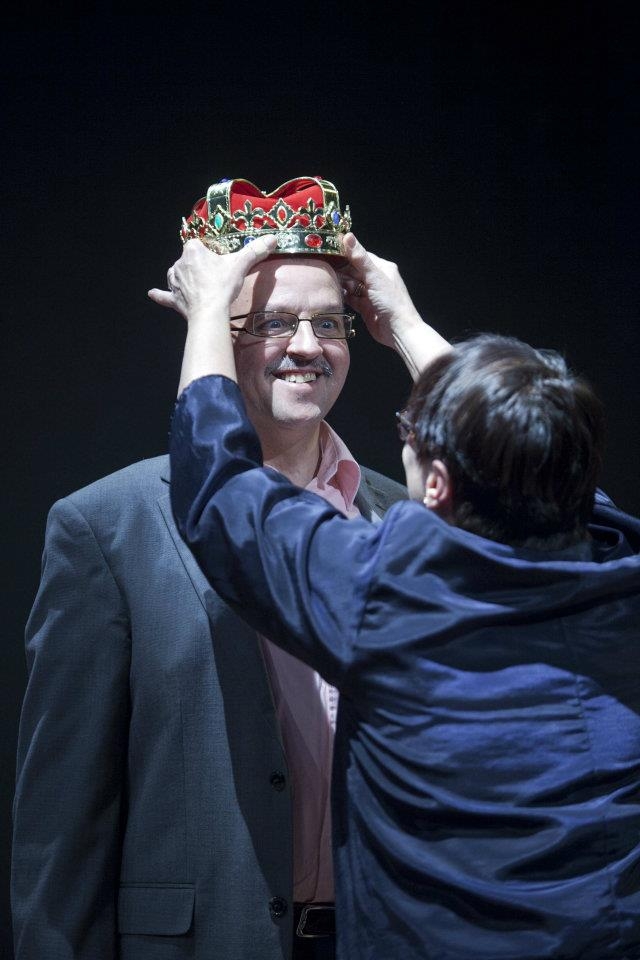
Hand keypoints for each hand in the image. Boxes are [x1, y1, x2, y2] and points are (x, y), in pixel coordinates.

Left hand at [148, 235, 277, 325]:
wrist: (210, 313)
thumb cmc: (222, 286)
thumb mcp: (241, 265)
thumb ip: (255, 250)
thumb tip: (273, 239)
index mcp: (193, 250)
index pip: (199, 244)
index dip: (210, 251)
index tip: (219, 260)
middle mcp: (179, 263)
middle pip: (189, 259)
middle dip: (199, 265)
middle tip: (215, 275)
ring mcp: (174, 282)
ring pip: (177, 274)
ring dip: (184, 277)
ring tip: (196, 283)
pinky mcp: (173, 298)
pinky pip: (164, 296)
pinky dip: (160, 295)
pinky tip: (153, 293)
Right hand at [339, 232, 449, 379]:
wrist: (398, 331)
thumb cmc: (391, 302)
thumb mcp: (374, 277)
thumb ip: (360, 258)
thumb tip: (347, 236)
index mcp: (382, 268)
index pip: (361, 256)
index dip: (346, 253)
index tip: (328, 250)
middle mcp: (376, 280)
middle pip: (354, 270)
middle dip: (341, 270)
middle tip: (323, 268)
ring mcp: (370, 294)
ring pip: (351, 284)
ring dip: (341, 283)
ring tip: (327, 281)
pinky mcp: (365, 308)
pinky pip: (351, 298)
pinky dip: (344, 296)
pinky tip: (334, 293)